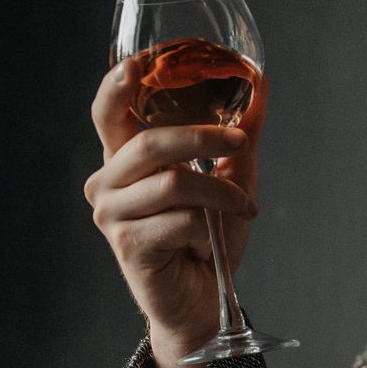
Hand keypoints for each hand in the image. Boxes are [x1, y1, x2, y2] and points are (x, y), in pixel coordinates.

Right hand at [83, 55, 266, 358]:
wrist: (204, 304)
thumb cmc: (208, 240)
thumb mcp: (229, 179)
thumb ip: (238, 134)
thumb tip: (259, 83)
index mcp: (123, 160)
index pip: (108, 112)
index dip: (118, 85)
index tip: (140, 63)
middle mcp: (107, 183)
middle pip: (151, 143)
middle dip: (203, 137)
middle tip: (239, 142)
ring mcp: (112, 216)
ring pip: (174, 184)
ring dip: (221, 195)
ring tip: (244, 210)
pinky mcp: (129, 246)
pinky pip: (181, 222)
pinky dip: (211, 230)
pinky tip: (211, 246)